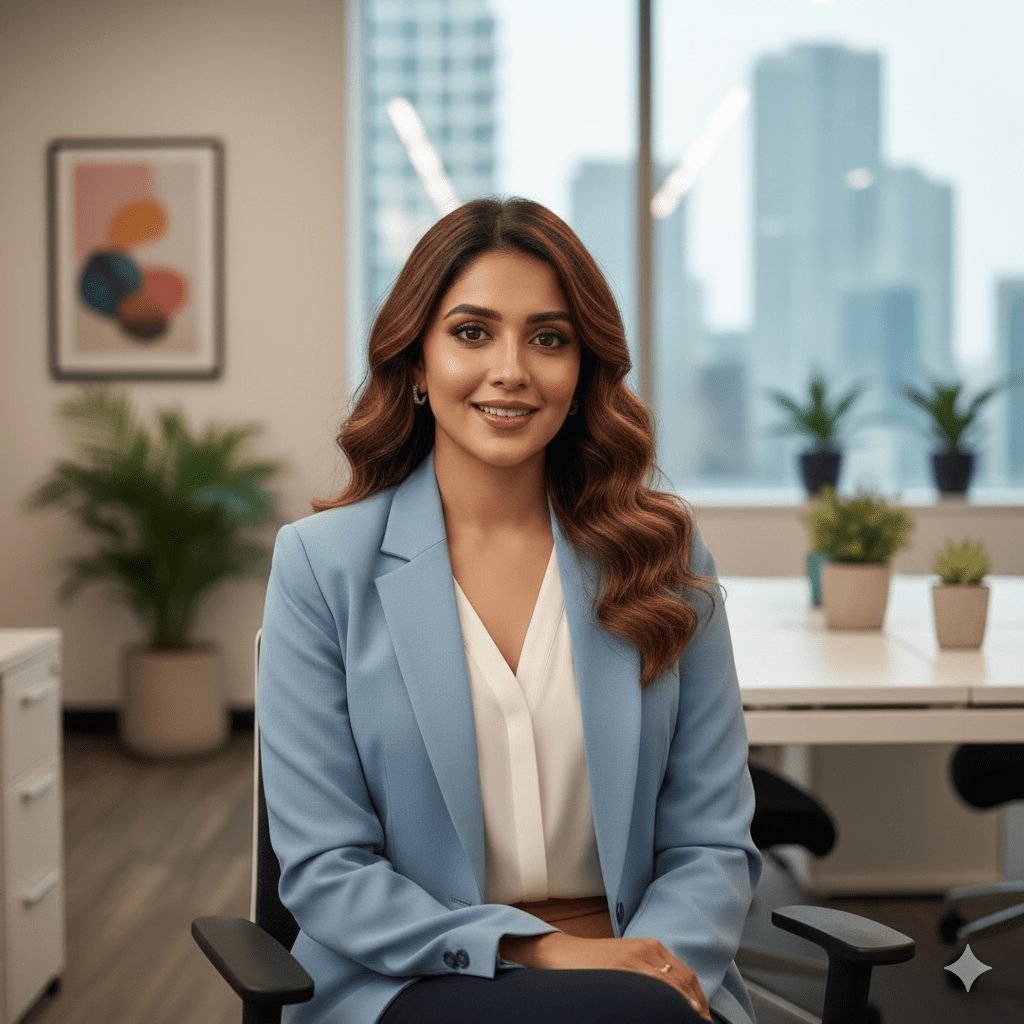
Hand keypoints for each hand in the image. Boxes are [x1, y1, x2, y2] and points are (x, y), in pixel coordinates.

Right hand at [499, 932, 711, 1021]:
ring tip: (692, 1023)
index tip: (703, 1018)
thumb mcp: (626, 963)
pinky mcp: (620, 969)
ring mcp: (633, 959)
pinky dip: (665, 1003)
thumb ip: (649, 974)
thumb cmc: (593, 963)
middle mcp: (646, 950)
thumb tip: (673, 1000)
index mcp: (650, 947)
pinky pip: (650, 988)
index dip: (698, 1000)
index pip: (685, 976)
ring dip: (684, 1008)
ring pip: (670, 987)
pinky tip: (671, 1014)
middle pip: (682, 982)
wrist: (560, 954)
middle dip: (695, 1007)